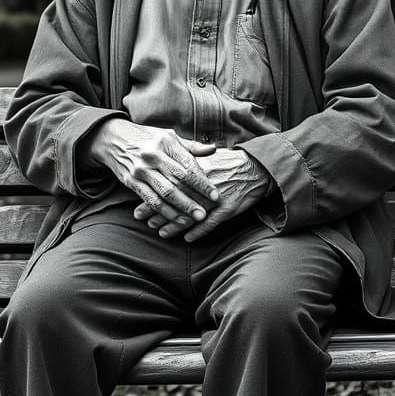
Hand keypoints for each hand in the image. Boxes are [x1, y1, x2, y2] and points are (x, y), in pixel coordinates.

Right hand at [83, 120, 218, 224]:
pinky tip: (175, 219)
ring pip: (164, 192)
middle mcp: (153, 155)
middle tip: (207, 213)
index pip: (188, 165)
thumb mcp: (168, 136)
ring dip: (181, 208)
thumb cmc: (147, 137)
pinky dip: (164, 212)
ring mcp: (141, 169)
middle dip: (194, 198)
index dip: (203, 183)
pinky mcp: (131, 181)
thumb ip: (191, 146)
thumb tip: (213, 150)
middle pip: (178, 181)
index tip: (215, 195)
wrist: (114, 138)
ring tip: (194, 219)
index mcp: (166, 142)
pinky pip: (150, 200)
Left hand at [133, 148, 270, 241]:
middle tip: (141, 219)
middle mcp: (201, 183)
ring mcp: (214, 197)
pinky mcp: (227, 208)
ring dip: (173, 225)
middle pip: (173, 200)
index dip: (151, 195)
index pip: (166, 184)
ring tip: (161, 232)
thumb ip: (186, 162)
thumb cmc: (229, 162)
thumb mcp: (206, 156)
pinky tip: (187, 239)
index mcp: (195, 168)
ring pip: (188, 214)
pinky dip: (198, 232)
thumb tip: (165, 168)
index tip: (138, 204)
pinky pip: (210, 223)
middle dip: (155, 211)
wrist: (256, 168)